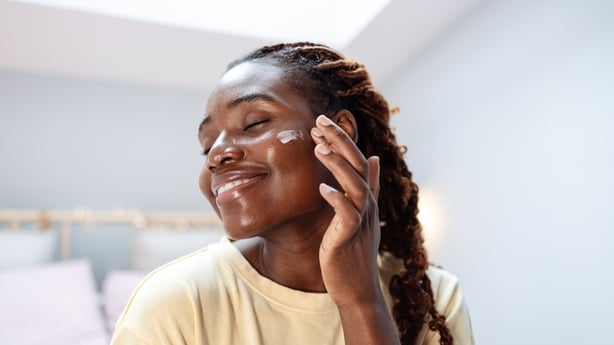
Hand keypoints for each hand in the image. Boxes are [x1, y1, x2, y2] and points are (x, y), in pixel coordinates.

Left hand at [310, 114, 382, 307]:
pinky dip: (336, 200)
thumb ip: (368, 186)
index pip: (357, 160)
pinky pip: (347, 215)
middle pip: (358, 165)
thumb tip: (374, 158)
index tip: (322, 123)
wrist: (357, 288)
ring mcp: (360, 221)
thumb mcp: (361, 215)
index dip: (341, 140)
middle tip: (319, 121)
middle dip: (339, 141)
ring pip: (354, 186)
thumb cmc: (354, 251)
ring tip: (318, 147)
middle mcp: (367, 205)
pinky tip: (322, 189)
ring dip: (337, 165)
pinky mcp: (349, 237)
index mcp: (367, 197)